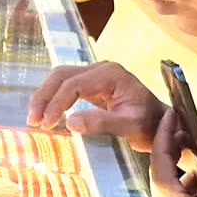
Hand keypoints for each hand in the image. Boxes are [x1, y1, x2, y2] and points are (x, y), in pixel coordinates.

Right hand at [28, 61, 164, 147]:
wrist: (163, 124)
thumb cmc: (150, 126)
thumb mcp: (130, 127)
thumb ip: (102, 124)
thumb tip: (70, 122)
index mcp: (111, 75)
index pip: (73, 84)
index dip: (56, 103)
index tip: (47, 124)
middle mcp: (101, 68)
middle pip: (62, 75)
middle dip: (44, 96)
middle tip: (34, 120)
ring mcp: (96, 74)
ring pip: (60, 77)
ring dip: (45, 96)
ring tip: (36, 118)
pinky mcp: (93, 83)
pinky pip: (66, 85)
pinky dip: (53, 97)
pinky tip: (46, 113)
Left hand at [148, 107, 196, 196]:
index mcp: (165, 192)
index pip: (161, 153)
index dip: (166, 130)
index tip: (172, 111)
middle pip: (165, 162)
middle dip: (175, 142)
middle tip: (187, 123)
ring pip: (177, 176)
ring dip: (188, 162)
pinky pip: (186, 190)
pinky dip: (196, 179)